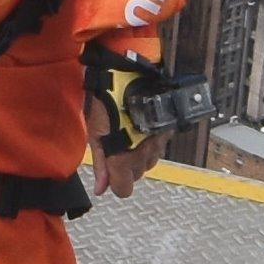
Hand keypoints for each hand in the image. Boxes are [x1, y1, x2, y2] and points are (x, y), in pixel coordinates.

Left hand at [82, 64, 164, 198]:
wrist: (129, 74)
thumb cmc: (106, 101)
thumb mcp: (96, 133)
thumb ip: (100, 164)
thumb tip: (100, 189)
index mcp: (124, 158)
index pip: (124, 190)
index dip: (115, 184)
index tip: (110, 172)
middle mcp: (144, 155)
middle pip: (136, 176)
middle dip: (126, 167)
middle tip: (115, 147)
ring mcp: (159, 143)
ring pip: (148, 162)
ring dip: (139, 156)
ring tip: (128, 135)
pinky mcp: (167, 130)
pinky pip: (159, 147)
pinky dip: (150, 143)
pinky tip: (140, 128)